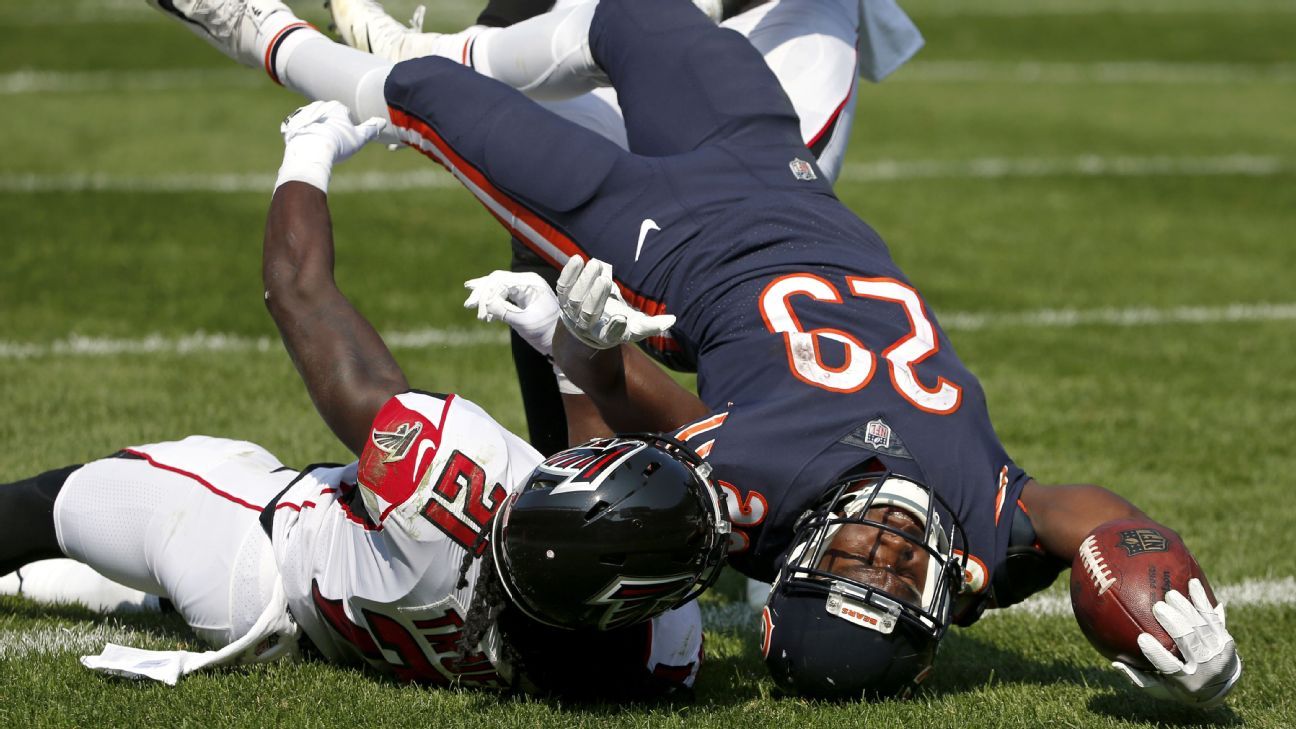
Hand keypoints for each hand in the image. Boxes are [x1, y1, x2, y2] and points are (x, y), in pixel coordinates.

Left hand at [275, 100, 385, 191]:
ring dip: (317, 132)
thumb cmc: (338, 144)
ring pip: (314, 123)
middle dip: (331, 128)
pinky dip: (304, 137)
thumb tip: (383, 122)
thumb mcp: (359, 138)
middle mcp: (319, 105)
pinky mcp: (290, 123)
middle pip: (328, 118)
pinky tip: (307, 147)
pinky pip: (299, 130)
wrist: (310, 151)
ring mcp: (303, 113)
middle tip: (333, 145)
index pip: (345, 115)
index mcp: (337, 106)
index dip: (347, 129)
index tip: (345, 141)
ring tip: (319, 148)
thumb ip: (371, 129)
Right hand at [463, 270, 559, 356]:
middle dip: (482, 293)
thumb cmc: (547, 332)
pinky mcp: (523, 297)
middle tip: (468, 305)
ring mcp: (525, 288)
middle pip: (497, 281)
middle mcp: (527, 281)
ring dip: (485, 298)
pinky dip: (493, 303)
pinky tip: (485, 314)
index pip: (500, 281)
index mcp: (531, 283)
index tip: (475, 308)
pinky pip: (503, 295)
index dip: (485, 293)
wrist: (561, 341)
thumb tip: (485, 302)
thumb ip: (504, 312)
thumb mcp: (524, 323)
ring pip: (498, 287)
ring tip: (472, 308)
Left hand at [554, 257, 674, 349]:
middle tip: (606, 281)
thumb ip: (651, 325)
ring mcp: (571, 312)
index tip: (622, 318)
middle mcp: (585, 327)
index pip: (609, 335)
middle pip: (587, 314)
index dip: (615, 328)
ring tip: (595, 264)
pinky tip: (577, 260)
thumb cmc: (614, 326)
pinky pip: (563, 286)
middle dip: (595, 298)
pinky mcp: (564, 298)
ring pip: (573, 299)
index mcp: (605, 336)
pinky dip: (569, 274)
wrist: (584, 328)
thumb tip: (672, 319)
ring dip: (583, 282)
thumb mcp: (634, 327)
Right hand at [1111, 578, 1241, 707]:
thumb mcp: (1159, 689)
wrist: (1222, 687)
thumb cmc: (1180, 686)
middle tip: (1158, 608)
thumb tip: (1115, 663)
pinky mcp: (1226, 639)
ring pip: (1202, 627)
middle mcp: (1206, 668)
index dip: (1157, 653)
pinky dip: (1203, 600)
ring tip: (1171, 594)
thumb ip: (1139, 678)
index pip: (1171, 667)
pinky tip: (1193, 583)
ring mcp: (1219, 652)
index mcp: (1187, 682)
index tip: (1141, 637)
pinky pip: (1213, 617)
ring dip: (1187, 609)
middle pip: (1190, 642)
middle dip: (1175, 624)